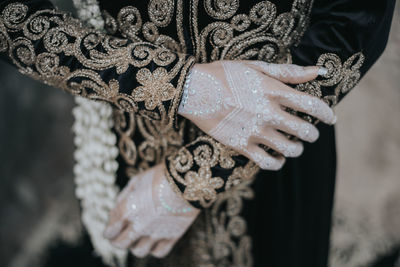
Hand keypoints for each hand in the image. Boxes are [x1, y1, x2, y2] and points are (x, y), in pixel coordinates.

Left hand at [103, 164, 199, 257]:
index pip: (110, 231)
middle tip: (120, 237)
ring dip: (136, 245)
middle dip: (118, 241)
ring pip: (139, 251)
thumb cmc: (160, 176)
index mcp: (128, 210)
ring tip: (139, 238)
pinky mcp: (172, 236)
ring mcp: (156, 233)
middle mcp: (139, 225)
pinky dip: (155, 248)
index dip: (109, 231)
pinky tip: (155, 240)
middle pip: (121, 244)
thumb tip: (117, 208)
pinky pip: (159, 252)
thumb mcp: (137, 180)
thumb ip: (124, 197)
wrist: (187, 180)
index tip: (112, 229)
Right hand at [178, 61, 334, 169]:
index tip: (331, 118)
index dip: (327, 114)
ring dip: (297, 148)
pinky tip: (278, 159)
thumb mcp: (256, 67)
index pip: (314, 106)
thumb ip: (288, 72)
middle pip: (306, 132)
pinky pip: (268, 163)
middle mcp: (268, 113)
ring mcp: (255, 132)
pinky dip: (278, 163)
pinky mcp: (241, 146)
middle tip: (308, 133)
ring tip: (292, 145)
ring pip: (291, 150)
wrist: (193, 90)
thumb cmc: (224, 74)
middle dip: (312, 134)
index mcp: (274, 91)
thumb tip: (318, 71)